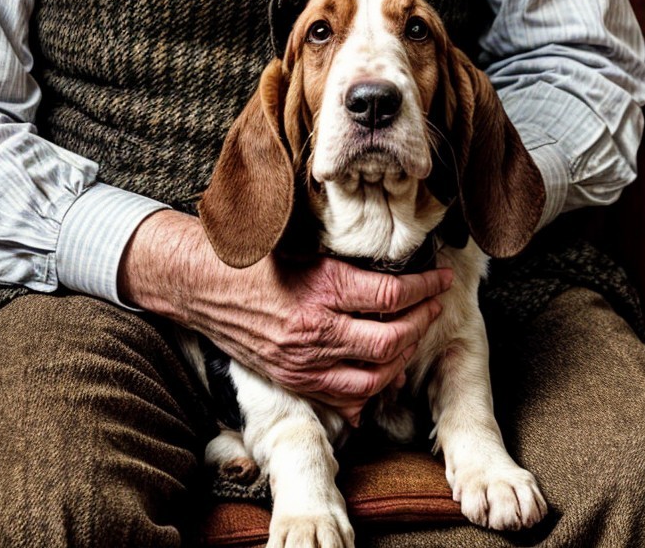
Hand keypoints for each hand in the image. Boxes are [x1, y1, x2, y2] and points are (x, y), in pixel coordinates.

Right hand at [120, 210, 451, 421]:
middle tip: (435, 304)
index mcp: (320, 288)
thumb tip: (398, 270)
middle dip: (422, 323)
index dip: (425, 288)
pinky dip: (373, 388)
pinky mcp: (294, 378)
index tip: (441, 277)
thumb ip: (349, 264)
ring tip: (416, 335)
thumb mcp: (307, 249)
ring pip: (374, 376)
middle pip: (389, 341)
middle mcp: (314, 330)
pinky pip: (345, 396)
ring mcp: (304, 361)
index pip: (391, 296)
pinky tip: (388, 371)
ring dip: (404, 358)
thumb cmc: (257, 258)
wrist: (202, 285)